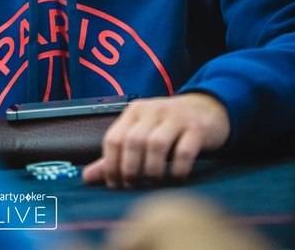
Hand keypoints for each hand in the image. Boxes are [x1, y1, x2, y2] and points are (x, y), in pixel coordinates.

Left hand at [82, 93, 229, 187]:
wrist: (207, 108)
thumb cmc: (168, 126)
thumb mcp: (141, 132)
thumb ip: (116, 155)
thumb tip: (87, 177)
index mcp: (135, 111)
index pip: (113, 138)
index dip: (111, 165)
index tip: (116, 184)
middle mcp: (153, 110)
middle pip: (133, 141)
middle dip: (130, 169)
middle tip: (134, 186)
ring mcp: (176, 117)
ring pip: (156, 145)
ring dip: (152, 170)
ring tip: (153, 182)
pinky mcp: (197, 128)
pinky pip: (184, 151)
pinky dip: (177, 169)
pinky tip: (176, 177)